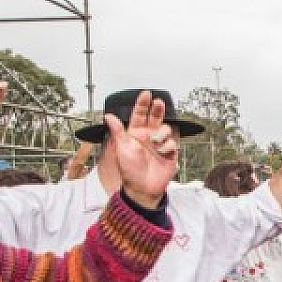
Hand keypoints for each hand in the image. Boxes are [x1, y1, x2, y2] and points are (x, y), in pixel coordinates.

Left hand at [107, 90, 177, 208]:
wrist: (143, 188)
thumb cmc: (129, 171)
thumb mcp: (121, 149)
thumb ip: (117, 131)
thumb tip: (108, 116)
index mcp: (135, 134)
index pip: (139, 115)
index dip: (142, 104)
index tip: (146, 94)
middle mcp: (148, 137)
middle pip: (155, 117)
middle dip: (157, 109)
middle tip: (158, 102)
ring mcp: (160, 144)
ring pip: (166, 129)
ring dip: (162, 132)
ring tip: (156, 142)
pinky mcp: (170, 153)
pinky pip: (173, 142)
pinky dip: (168, 145)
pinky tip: (163, 152)